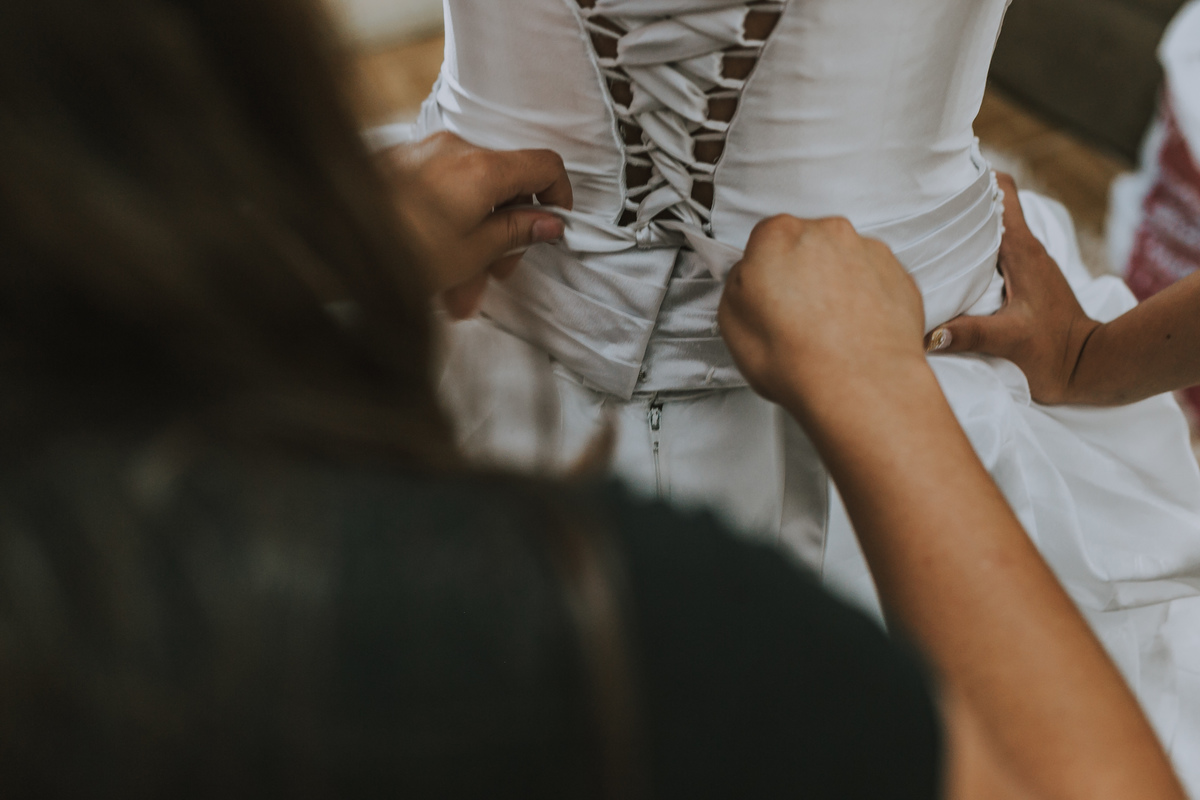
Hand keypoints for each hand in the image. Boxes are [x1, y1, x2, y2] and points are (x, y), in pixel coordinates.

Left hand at [383, 131, 572, 317]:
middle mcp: (455, 150)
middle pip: (505, 186)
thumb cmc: (396, 250)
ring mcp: (424, 155)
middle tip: (498, 274)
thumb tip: (547, 223)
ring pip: (470, 197)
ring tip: (457, 292)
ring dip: (474, 242)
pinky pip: (440, 194)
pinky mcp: (399, 166)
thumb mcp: (470, 254)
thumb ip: (515, 234)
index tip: (553, 227)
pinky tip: (431, 271)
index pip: (545, 165)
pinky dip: (447, 228)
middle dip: (507, 233)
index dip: (558, 197)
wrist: (326, 239)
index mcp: (482, 168)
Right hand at [718, 215, 925, 411]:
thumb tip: (750, 279)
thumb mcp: (732, 321)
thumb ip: (740, 284)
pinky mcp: (899, 277)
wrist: (860, 385)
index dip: (763, 271)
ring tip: (828, 331)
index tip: (765, 294)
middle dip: (802, 273)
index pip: (764, 240)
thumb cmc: (798, 358)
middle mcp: (827, 234)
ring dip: (836, 285)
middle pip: (807, 244)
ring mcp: (868, 253)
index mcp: (778, 236)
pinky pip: (876, 280)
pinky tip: (854, 332)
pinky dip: (867, 299)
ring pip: (845, 261)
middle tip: (795, 317)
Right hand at [925, 174, 1100, 403]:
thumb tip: (926, 335)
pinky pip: (994, 251)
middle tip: (919, 200)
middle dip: (957, 197)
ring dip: (963, 224)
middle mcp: (1026, 249)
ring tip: (925, 227)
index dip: (974, 175)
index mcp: (1022, 250)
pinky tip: (947, 263)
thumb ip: (969, 334)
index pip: (1002, 190)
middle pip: (990, 203)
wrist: (1090, 367)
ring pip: (991, 227)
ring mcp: (1027, 263)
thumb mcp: (1010, 341)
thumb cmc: (1056, 352)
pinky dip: (971, 248)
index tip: (941, 175)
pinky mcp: (1025, 279)